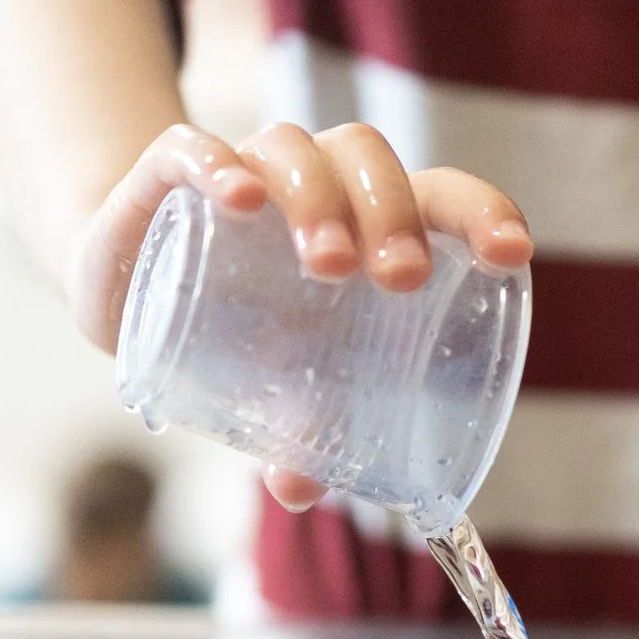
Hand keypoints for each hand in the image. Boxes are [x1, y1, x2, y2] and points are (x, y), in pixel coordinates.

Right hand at [68, 122, 534, 510]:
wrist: (128, 286)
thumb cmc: (242, 328)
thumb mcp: (280, 386)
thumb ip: (301, 432)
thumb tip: (301, 490)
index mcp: (370, 220)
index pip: (443, 194)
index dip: (484, 213)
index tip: (510, 255)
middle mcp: (319, 179)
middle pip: (372, 162)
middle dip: (395, 214)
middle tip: (400, 280)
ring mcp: (247, 166)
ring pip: (299, 150)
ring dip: (321, 200)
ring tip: (328, 266)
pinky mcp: (170, 172)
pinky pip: (194, 147)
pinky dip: (219, 165)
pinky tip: (240, 198)